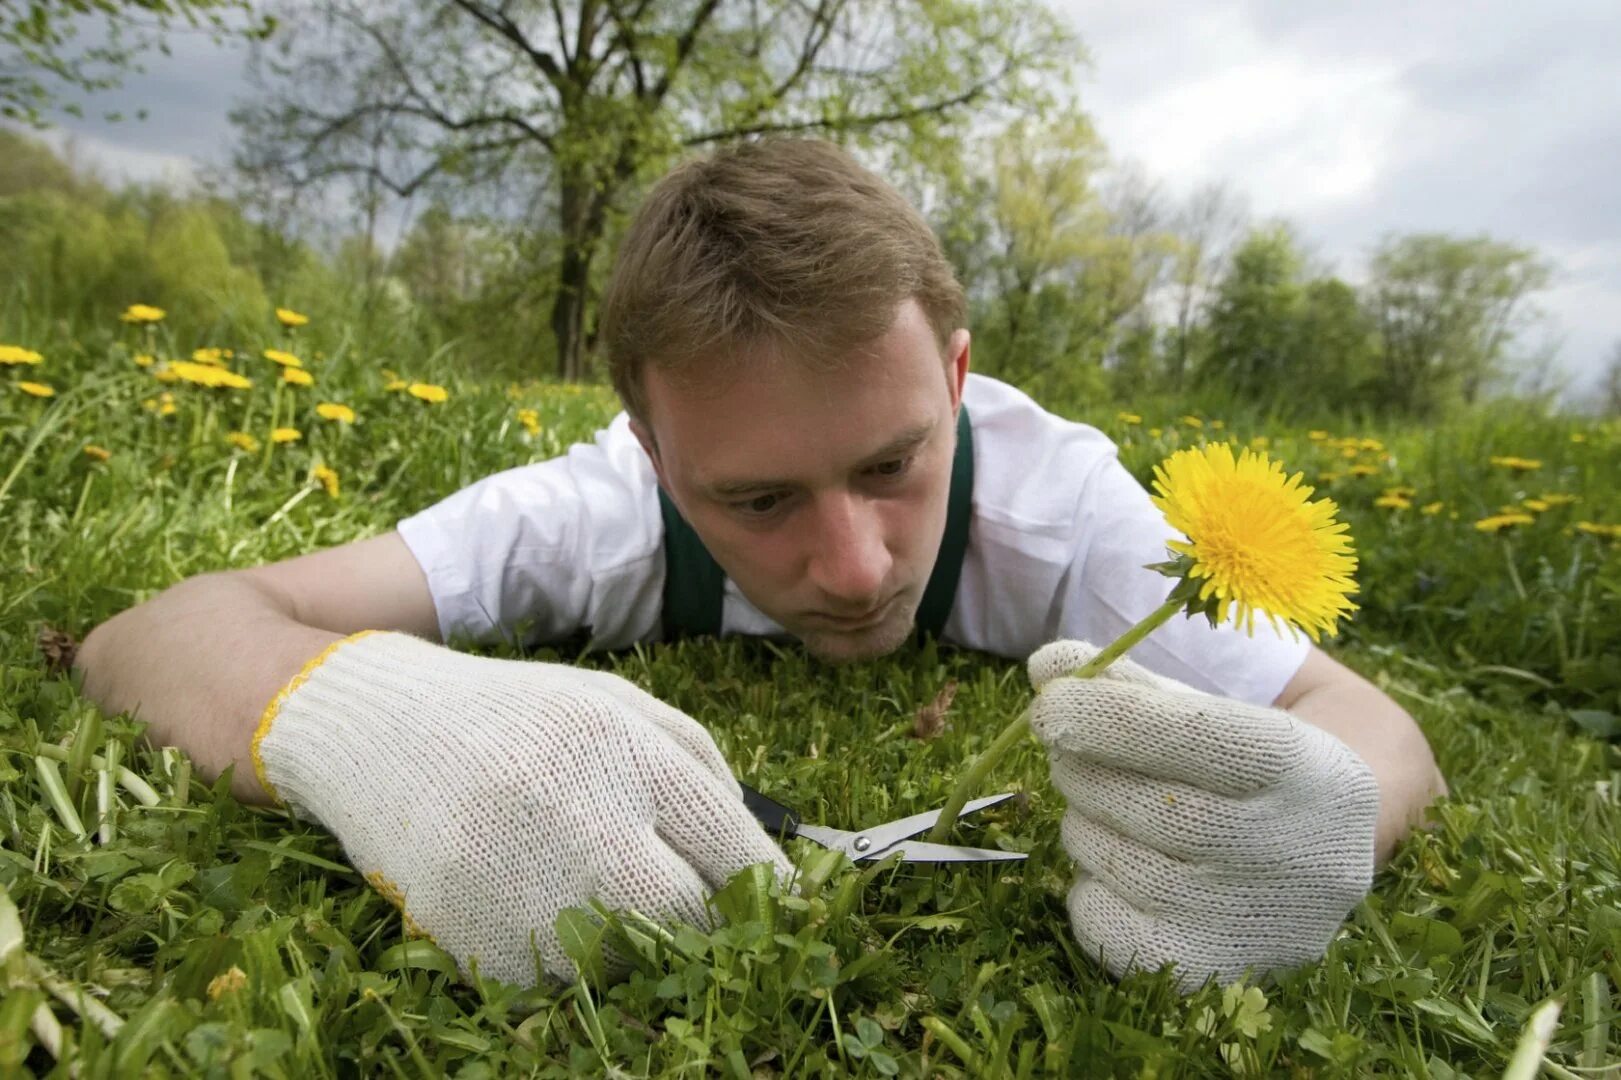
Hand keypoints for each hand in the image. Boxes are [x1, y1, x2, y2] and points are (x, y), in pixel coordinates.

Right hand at [254, 632, 791, 985]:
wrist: (380, 731)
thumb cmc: (520, 718)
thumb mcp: (618, 706)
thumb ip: (701, 769)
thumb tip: (770, 858)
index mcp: (624, 755)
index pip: (734, 852)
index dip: (774, 891)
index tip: (791, 912)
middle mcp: (580, 824)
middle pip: (691, 922)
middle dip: (707, 922)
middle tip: (696, 906)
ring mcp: (524, 890)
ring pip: (627, 961)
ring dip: (633, 939)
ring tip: (592, 880)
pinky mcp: (479, 945)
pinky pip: (560, 983)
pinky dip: (566, 957)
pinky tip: (536, 896)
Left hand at [1027, 639, 1378, 990]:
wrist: (1327, 852)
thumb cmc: (1246, 768)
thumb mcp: (1208, 711)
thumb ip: (1126, 684)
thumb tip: (1044, 667)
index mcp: (1301, 768)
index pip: (1193, 737)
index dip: (1107, 716)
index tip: (1048, 704)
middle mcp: (1288, 851)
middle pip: (1144, 802)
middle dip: (1082, 768)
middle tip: (1072, 754)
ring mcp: (1249, 921)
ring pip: (1110, 858)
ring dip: (1081, 821)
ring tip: (1109, 810)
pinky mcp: (1206, 971)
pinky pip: (1098, 923)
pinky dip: (1086, 888)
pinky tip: (1118, 868)